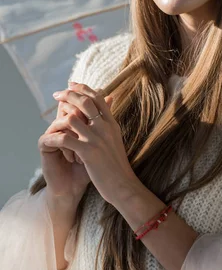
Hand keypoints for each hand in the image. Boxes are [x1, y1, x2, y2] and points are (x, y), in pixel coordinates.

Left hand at [42, 83, 137, 205]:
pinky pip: (67, 139)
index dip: (83, 88)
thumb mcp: (116, 138)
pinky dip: (56, 137)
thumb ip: (109, 122)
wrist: (123, 185)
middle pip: (85, 101)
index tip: (72, 84)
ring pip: (74, 117)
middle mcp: (105, 127)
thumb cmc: (117, 164)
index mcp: (111, 123)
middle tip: (57, 94)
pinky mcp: (88, 152)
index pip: (97, 97)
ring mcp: (96, 139)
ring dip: (61, 116)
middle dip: (69, 94)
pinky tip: (50, 138)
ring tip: (52, 119)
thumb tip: (109, 105)